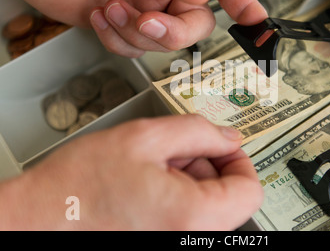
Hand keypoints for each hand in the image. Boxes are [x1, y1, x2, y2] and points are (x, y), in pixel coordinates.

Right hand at [0, 115, 263, 229]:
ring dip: (191, 179)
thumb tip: (227, 136)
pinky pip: (188, 218)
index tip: (222, 145)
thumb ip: (197, 131)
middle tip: (175, 151)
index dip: (238, 159)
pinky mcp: (164, 241)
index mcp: (192, 215)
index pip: (249, 190)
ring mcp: (177, 243)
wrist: (39, 219)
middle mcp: (190, 239)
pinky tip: (149, 182)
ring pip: (208, 207)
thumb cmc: (80, 185)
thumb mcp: (144, 138)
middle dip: (208, 166)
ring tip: (154, 166)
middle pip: (229, 199)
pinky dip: (178, 195)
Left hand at [1, 0, 267, 56]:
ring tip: (113, 9)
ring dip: (136, 33)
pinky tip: (102, 16)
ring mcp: (142, 7)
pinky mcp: (121, 24)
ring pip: (161, 41)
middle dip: (171, 30)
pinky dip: (116, 39)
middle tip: (148, 21)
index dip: (242, 1)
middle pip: (193, 24)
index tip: (257, 21)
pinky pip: (132, 47)